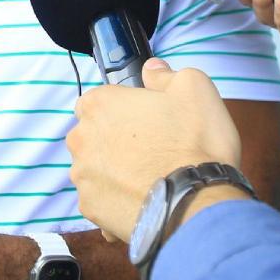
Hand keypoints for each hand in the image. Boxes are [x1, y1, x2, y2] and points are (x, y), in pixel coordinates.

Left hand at [67, 59, 241, 242]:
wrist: (198, 203)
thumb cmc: (196, 142)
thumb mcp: (194, 89)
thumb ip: (165, 74)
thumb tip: (152, 70)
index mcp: (99, 105)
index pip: (97, 100)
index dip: (122, 109)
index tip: (144, 120)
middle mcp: (82, 139)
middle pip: (93, 136)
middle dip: (115, 141)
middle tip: (151, 150)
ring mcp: (83, 177)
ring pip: (96, 169)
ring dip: (115, 172)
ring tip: (150, 178)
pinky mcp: (91, 208)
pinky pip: (102, 200)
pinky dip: (118, 201)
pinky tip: (145, 201)